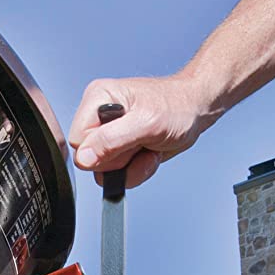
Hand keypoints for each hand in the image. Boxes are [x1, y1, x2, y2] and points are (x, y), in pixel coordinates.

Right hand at [64, 74, 218, 189]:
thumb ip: (111, 140)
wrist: (196, 111)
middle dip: (121, 159)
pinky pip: (119, 175)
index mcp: (97, 99)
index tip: (126, 141)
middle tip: (142, 142)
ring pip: (105, 171)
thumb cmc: (177, 107)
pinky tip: (150, 153)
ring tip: (148, 147)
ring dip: (132, 167)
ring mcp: (109, 135)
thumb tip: (84, 157)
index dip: (100, 150)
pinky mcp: (120, 149)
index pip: (77, 141)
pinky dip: (138, 170)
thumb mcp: (146, 123)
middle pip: (90, 159)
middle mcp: (99, 116)